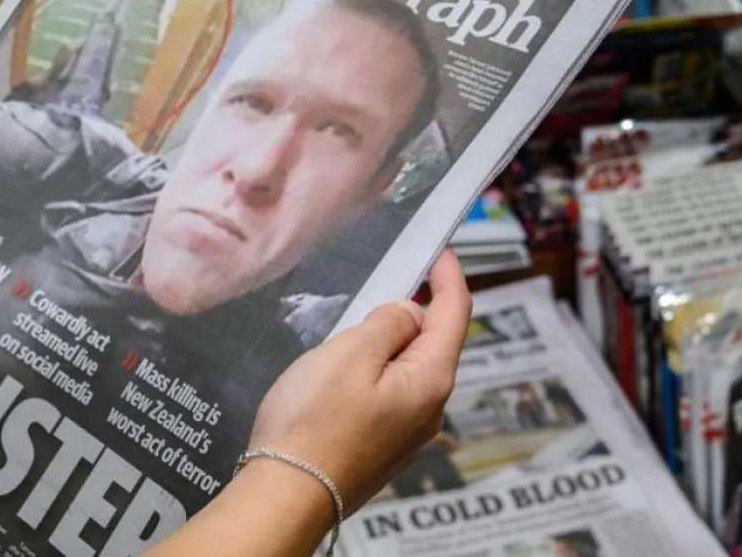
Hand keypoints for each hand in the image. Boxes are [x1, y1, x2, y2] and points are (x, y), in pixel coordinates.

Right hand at [247, 250, 471, 513]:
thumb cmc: (314, 421)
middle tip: (387, 278)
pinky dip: (376, 369)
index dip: (450, 275)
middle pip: (433, 342)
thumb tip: (409, 312)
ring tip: (356, 325)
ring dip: (390, 341)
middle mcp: (429, 409)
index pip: (454, 313)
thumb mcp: (350, 353)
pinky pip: (389, 393)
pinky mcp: (381, 446)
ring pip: (409, 368)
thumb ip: (387, 323)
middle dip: (416, 307)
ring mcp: (407, 433)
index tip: (441, 247)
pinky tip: (345, 370)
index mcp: (430, 380)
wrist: (286, 494)